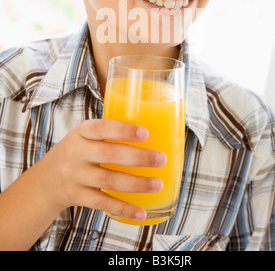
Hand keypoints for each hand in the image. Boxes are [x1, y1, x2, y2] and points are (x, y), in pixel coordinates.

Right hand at [38, 119, 166, 221]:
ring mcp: (74, 176)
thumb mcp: (85, 135)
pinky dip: (123, 208)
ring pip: (108, 181)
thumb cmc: (78, 151)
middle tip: (161, 159)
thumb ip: (109, 132)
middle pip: (109, 155)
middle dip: (138, 158)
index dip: (123, 130)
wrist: (47, 179)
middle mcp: (76, 152)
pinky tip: (141, 212)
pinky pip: (102, 203)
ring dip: (136, 184)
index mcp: (81, 132)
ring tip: (157, 184)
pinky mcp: (76, 196)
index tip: (146, 133)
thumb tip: (154, 130)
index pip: (102, 128)